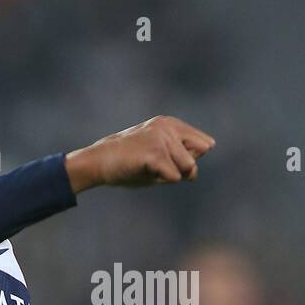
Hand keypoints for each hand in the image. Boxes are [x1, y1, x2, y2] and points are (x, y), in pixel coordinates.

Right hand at [65, 116, 214, 191]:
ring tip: (148, 168)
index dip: (188, 161)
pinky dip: (162, 181)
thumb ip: (184, 155)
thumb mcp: (162, 155)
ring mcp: (162, 138)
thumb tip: (201, 160)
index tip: (163, 159)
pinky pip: (175, 177)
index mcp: (172, 123)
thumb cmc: (131, 162)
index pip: (204, 145)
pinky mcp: (155, 153)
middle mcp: (169, 126)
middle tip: (157, 165)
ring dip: (170, 175)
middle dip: (184, 168)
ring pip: (188, 169)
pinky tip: (143, 171)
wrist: (100, 162)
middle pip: (198, 156)